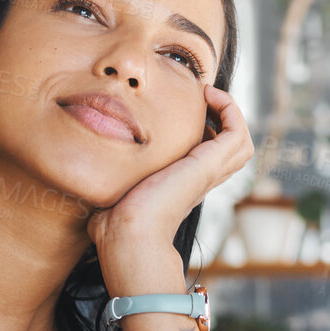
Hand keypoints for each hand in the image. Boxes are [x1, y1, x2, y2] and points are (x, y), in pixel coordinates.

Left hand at [88, 85, 252, 291]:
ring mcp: (209, 173)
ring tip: (208, 95)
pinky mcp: (210, 165)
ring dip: (231, 112)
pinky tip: (207, 96)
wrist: (128, 235)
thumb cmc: (115, 225)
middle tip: (201, 99)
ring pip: (241, 143)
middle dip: (222, 119)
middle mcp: (200, 180)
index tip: (182, 110)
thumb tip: (87, 187)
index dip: (203, 131)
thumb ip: (109, 184)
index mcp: (182, 185)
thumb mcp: (114, 194)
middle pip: (231, 149)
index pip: (207, 156)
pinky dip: (230, 109)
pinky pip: (237, 132)